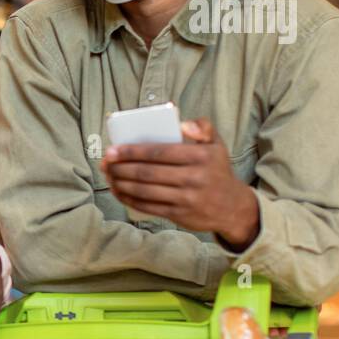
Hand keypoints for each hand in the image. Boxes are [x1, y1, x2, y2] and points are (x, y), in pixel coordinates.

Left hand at [101, 117, 259, 250]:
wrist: (233, 207)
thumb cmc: (217, 170)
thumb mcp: (217, 144)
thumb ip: (203, 127)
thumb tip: (182, 124)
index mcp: (201, 156)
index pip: (159, 152)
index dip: (132, 151)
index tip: (113, 150)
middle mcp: (194, 178)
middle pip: (147, 172)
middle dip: (120, 167)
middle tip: (105, 162)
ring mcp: (186, 198)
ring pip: (144, 190)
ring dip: (120, 183)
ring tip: (108, 176)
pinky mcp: (179, 215)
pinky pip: (148, 206)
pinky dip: (129, 199)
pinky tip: (118, 191)